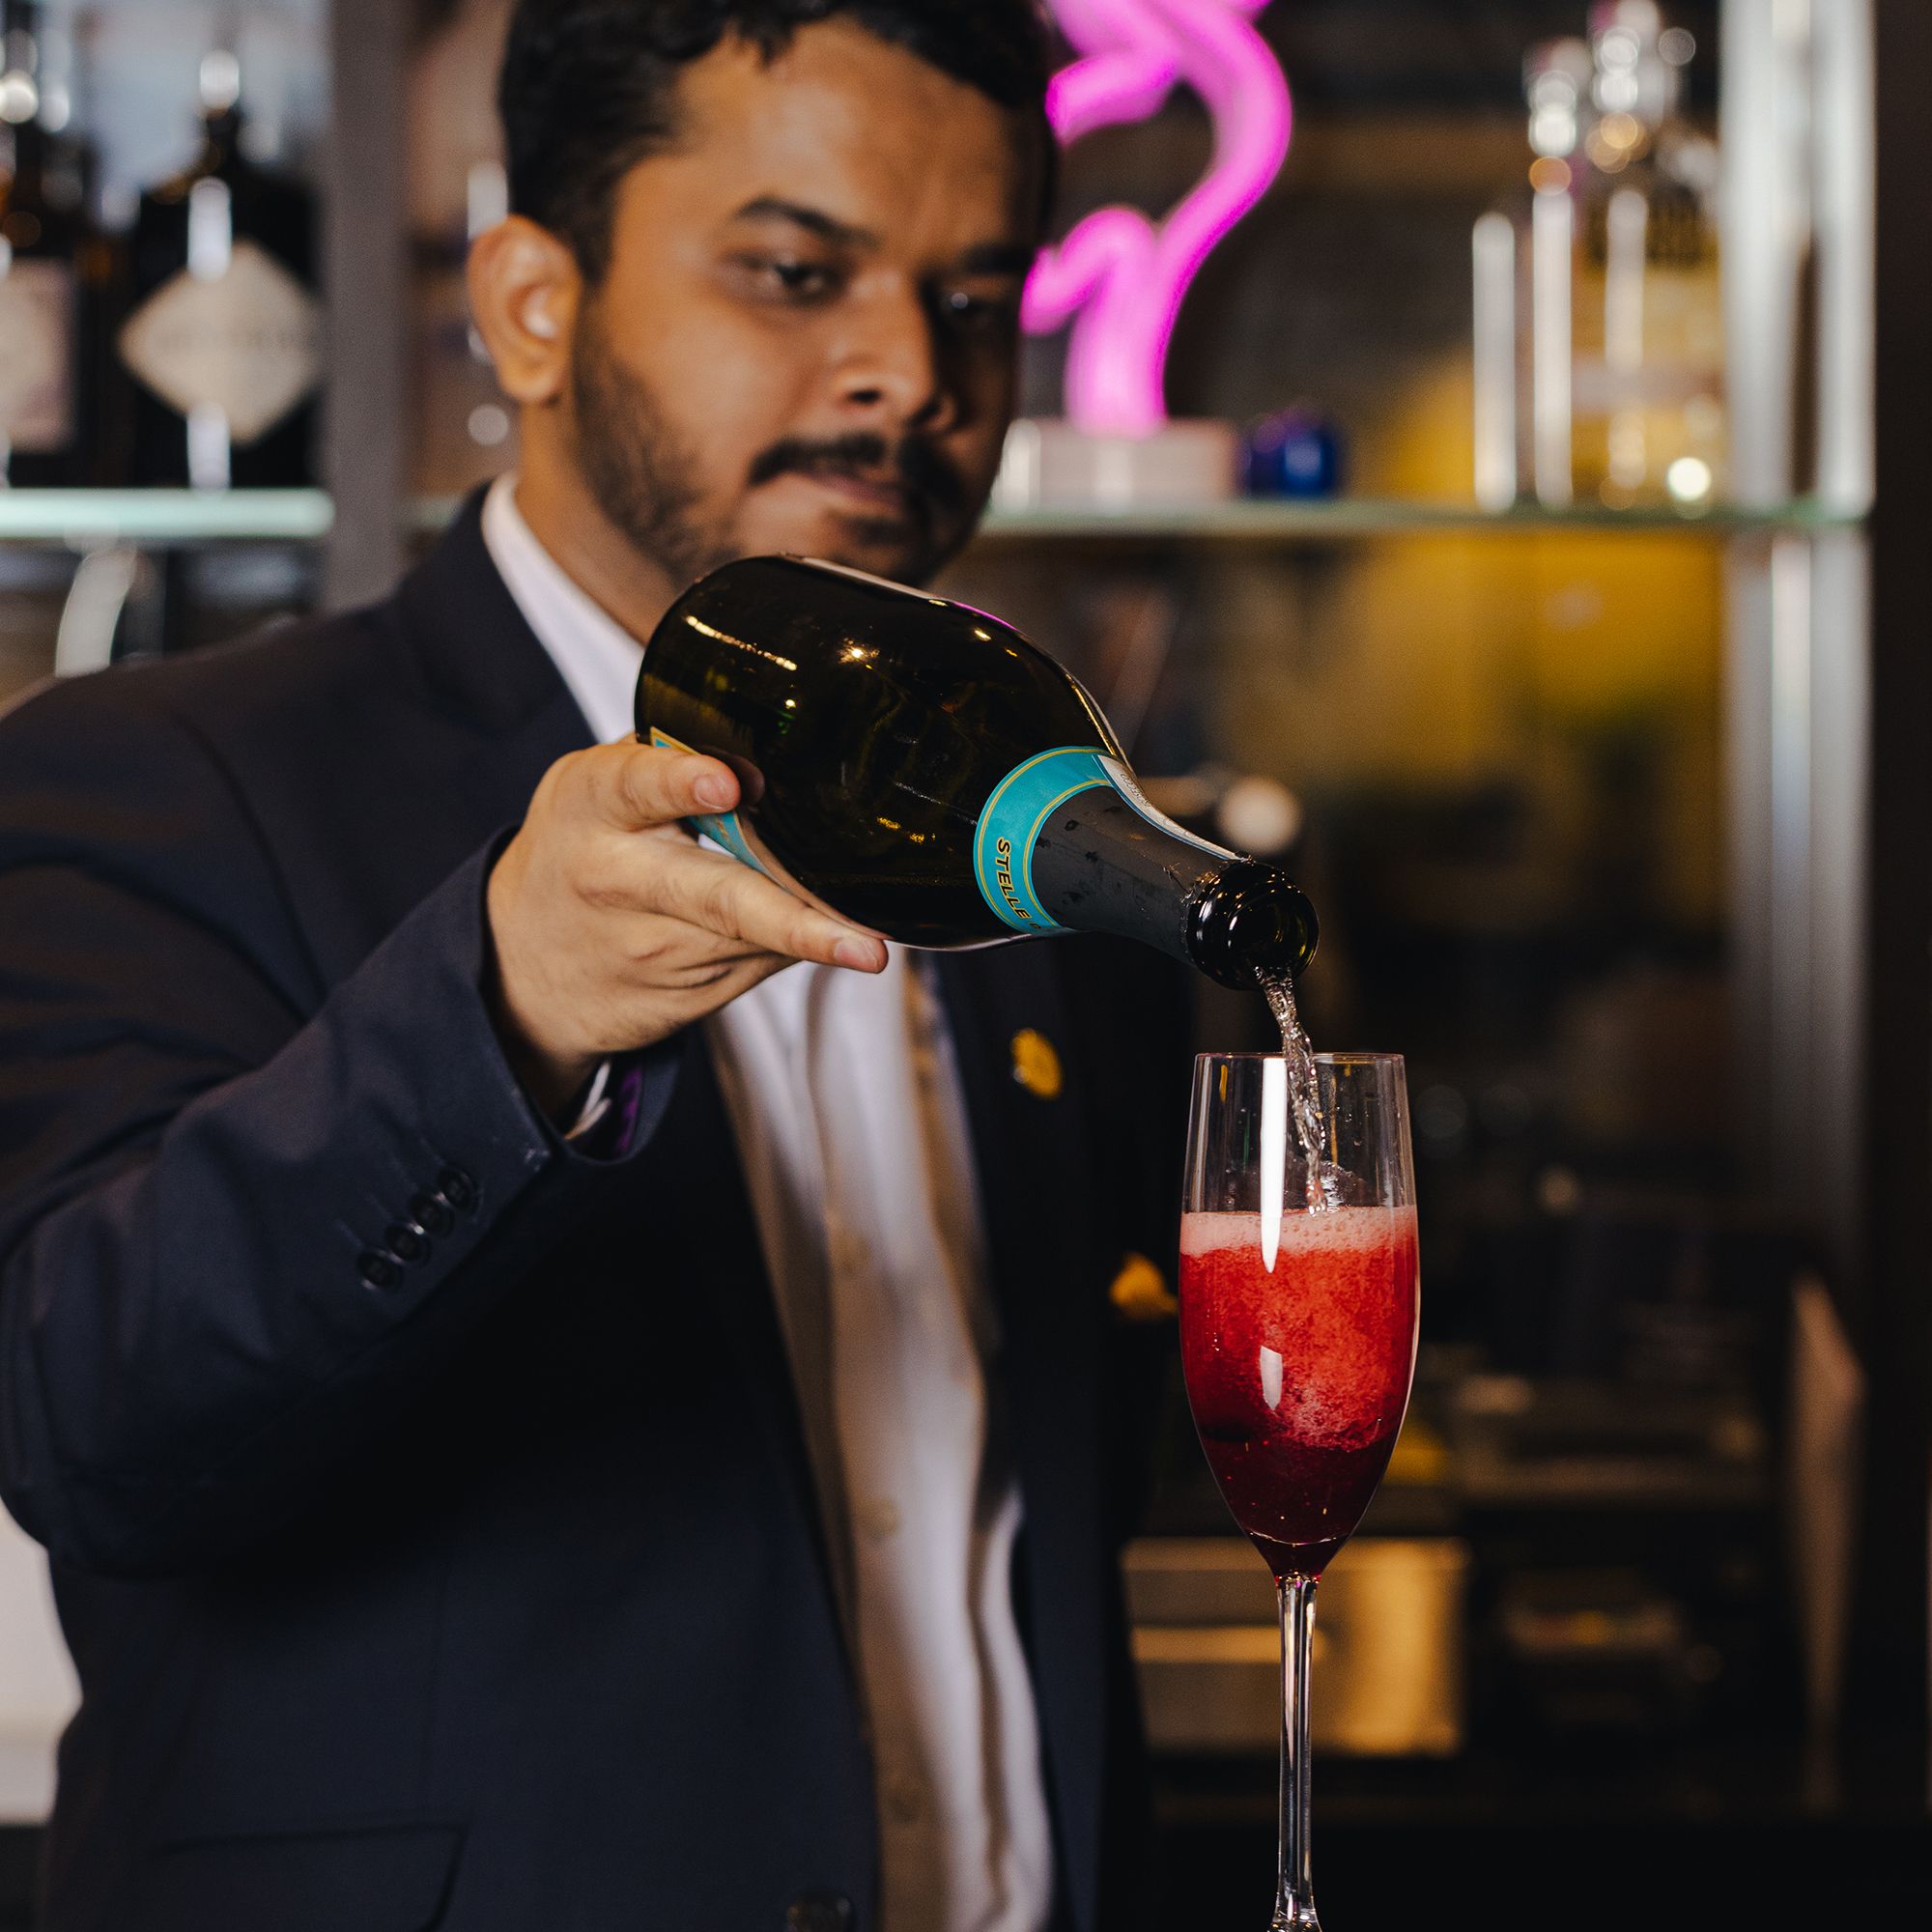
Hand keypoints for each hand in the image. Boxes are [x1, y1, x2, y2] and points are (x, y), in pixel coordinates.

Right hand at [486, 741, 885, 1117]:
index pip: (636, 787)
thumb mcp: (595, 791)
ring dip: (820, 930)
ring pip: (761, 936)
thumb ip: (667, 765)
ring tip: (865, 937)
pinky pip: (765, 962)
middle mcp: (619, 879)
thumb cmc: (581, 851)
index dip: (681, 782)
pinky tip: (814, 933)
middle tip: (863, 945)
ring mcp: (655, 948)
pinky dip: (799, 943)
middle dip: (794, 919)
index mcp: (592, 807)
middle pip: (719, 897)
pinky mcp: (687, 994)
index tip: (726, 783)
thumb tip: (768, 747)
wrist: (524, 968)